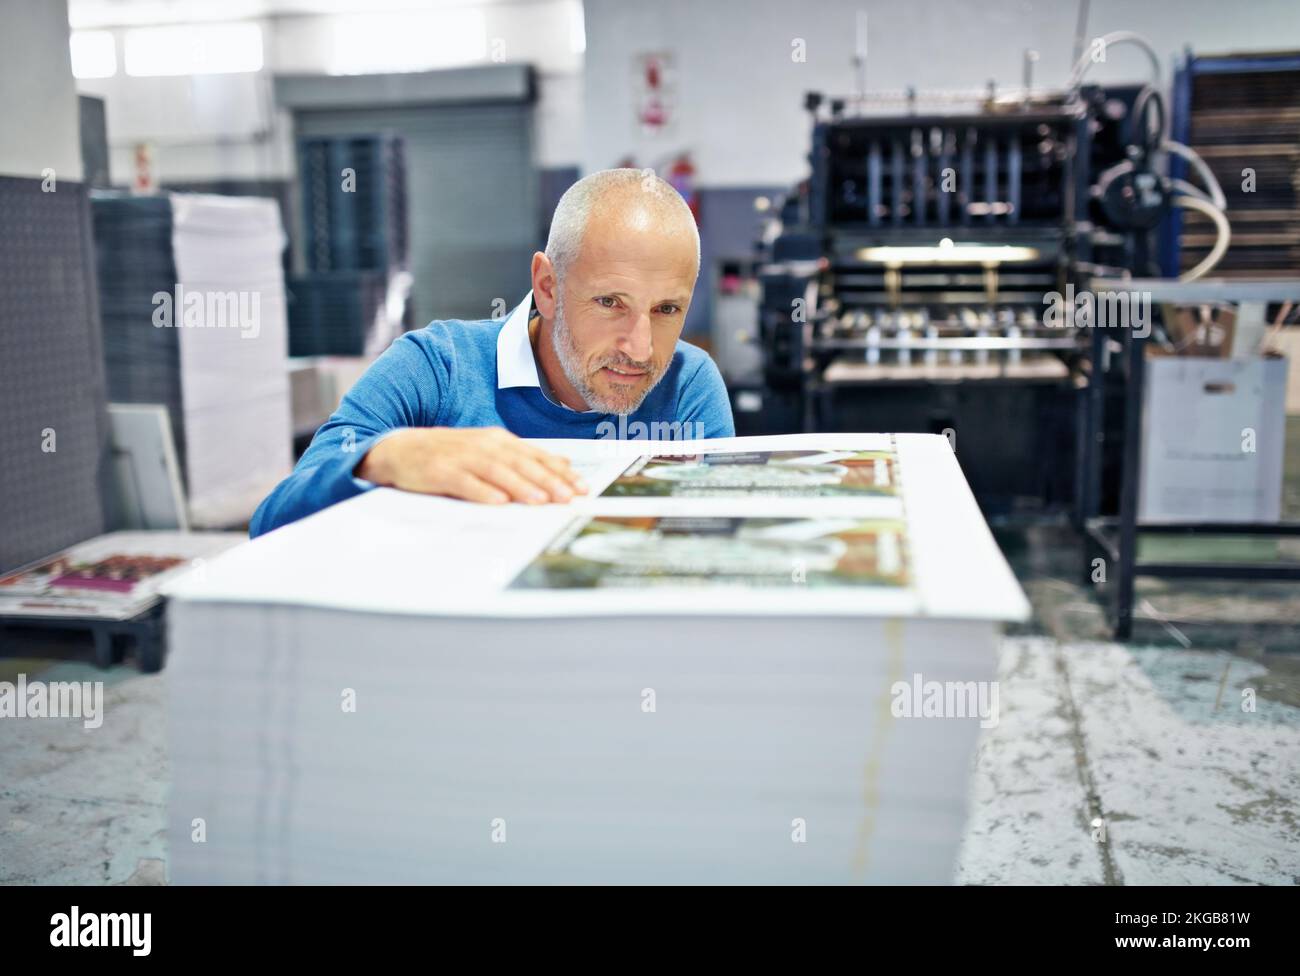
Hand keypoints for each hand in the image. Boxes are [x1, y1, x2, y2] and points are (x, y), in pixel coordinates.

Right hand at [355, 427, 586, 504]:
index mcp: (498, 440)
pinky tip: (498, 502)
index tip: (581, 487)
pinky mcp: (441, 472)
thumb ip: (524, 457)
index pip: (536, 456)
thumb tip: (562, 463)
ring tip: (540, 501)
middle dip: (547, 481)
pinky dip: (482, 492)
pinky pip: (465, 483)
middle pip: (521, 464)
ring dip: (521, 486)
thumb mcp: (489, 450)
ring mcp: (461, 457)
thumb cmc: (449, 454)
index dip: (560, 472)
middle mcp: (483, 445)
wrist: (400, 449)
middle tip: (569, 497)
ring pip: (497, 472)